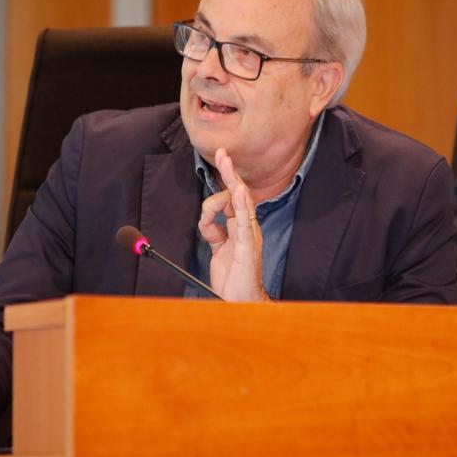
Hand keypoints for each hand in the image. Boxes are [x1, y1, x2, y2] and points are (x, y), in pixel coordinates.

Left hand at [198, 148, 267, 301]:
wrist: (241, 302)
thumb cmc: (233, 279)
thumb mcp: (218, 250)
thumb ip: (213, 232)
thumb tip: (205, 221)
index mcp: (240, 228)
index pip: (234, 197)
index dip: (228, 178)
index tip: (222, 158)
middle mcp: (247, 228)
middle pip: (240, 194)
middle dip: (231, 172)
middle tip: (223, 153)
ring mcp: (250, 236)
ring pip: (242, 202)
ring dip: (232, 182)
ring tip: (222, 173)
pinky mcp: (248, 246)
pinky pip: (245, 221)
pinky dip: (241, 205)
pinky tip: (237, 192)